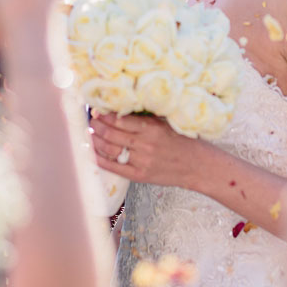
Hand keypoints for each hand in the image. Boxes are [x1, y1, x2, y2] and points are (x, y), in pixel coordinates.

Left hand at [90, 111, 205, 189]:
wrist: (197, 165)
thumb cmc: (181, 141)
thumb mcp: (165, 124)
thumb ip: (144, 119)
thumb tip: (119, 112)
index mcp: (151, 128)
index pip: (120, 119)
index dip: (105, 115)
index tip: (97, 110)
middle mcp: (145, 144)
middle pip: (111, 134)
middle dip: (96, 126)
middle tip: (90, 121)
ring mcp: (141, 161)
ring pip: (110, 149)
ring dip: (95, 141)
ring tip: (89, 135)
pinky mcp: (140, 175)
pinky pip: (114, 167)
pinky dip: (100, 160)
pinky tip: (92, 153)